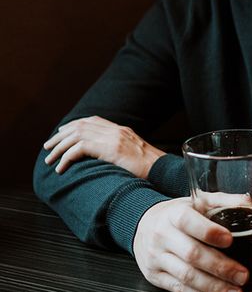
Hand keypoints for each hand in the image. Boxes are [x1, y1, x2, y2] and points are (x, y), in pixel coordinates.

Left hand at [43, 116, 164, 177]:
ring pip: (76, 136)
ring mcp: (114, 138)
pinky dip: (67, 157)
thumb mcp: (135, 155)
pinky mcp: (111, 149)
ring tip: (50, 160)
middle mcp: (116, 130)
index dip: (74, 125)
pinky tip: (61, 167)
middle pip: (80, 126)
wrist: (164, 171)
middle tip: (48, 147)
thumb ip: (121, 151)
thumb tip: (109, 159)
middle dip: (60, 137)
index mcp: (121, 130)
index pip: (92, 121)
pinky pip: (80, 149)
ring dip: (59, 148)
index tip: (61, 133)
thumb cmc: (152, 169)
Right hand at [133, 198, 247, 291]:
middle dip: (220, 267)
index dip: (209, 232)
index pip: (189, 222)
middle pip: (191, 254)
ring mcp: (157, 258)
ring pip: (186, 276)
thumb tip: (249, 203)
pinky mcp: (155, 277)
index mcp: (174, 214)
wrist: (142, 226)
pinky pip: (179, 290)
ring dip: (214, 287)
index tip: (229, 240)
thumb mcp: (196, 202)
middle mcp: (162, 236)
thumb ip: (223, 201)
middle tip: (242, 275)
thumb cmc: (176, 215)